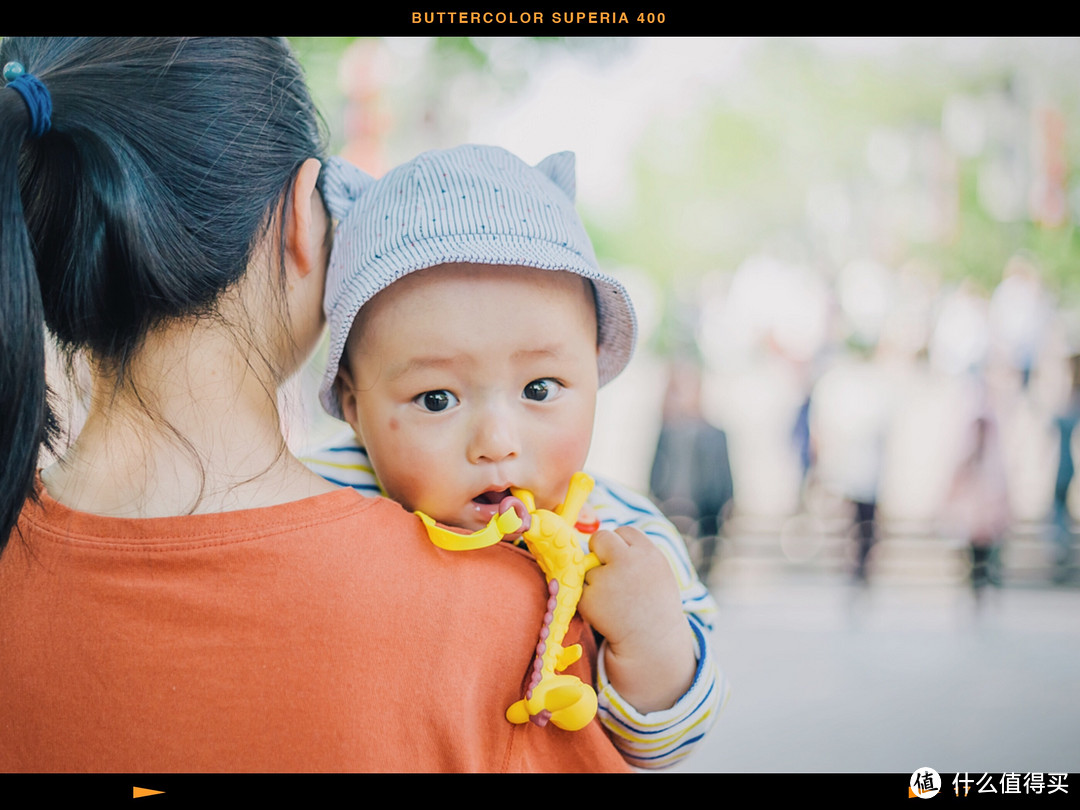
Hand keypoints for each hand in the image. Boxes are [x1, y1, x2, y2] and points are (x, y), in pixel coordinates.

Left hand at [577, 526, 696, 713]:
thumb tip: (602, 540)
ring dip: (595, 580)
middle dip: (599, 550)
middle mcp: (628, 563)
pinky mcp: (589, 598)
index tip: (621, 558)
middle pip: (600, 538)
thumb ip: (636, 554)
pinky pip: (581, 588)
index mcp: (648, 555)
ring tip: (615, 601)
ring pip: (588, 567)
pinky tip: (606, 612)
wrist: (652, 645)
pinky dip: (588, 599)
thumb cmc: (655, 608)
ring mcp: (607, 580)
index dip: (620, 544)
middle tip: (606, 569)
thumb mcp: (658, 574)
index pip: (623, 532)